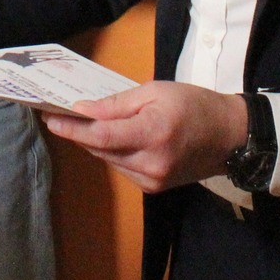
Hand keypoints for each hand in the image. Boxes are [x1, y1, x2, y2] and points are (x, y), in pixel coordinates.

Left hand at [42, 81, 246, 193]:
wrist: (229, 136)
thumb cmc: (194, 105)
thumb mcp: (155, 92)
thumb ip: (117, 104)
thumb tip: (84, 110)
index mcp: (153, 133)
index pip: (102, 135)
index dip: (72, 128)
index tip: (50, 118)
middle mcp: (151, 162)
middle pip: (101, 148)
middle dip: (78, 132)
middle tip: (57, 114)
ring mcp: (153, 180)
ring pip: (109, 159)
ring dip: (94, 142)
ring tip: (79, 123)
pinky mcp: (154, 187)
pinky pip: (121, 167)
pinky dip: (112, 151)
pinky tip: (108, 137)